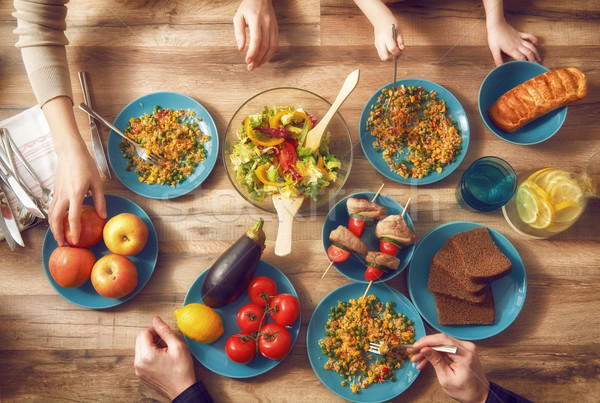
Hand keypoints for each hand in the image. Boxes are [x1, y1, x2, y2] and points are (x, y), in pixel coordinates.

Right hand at [43, 96, 105, 245]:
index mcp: (76, 193)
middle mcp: (63, 195)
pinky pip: (51, 207)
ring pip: (51, 214)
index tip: (76, 240)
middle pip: (56, 219)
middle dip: (58, 233)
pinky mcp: (54, 190)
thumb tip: (103, 215)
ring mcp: (57, 192)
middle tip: (63, 244)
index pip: (73, 217)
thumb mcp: (97, 183)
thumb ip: (100, 200)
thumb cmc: (85, 164)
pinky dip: (52, 217)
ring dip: (53, 227)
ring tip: (59, 236)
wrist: (70, 151)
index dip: (74, 230)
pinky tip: (57, 222)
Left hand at [134, 316, 196, 399]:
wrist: (182, 389)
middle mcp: (138, 363)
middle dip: (152, 337)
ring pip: (140, 348)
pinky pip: (141, 358)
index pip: (143, 333)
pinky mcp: (141, 374)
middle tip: (166, 342)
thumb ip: (165, 330)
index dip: (154, 329)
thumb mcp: (177, 346)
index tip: (164, 333)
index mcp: (146, 356)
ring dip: (151, 345)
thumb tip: (156, 319)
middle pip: (140, 339)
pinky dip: (150, 354)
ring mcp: (138, 370)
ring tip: (165, 351)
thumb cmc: (182, 370)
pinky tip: (162, 358)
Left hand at [233, 0, 278, 70]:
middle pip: (265, 45)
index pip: (257, 39)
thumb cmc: (247, 7)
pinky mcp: (276, 29)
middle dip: (258, 59)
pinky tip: (263, 58)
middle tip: (250, 67)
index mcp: (256, 19)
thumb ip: (239, 32)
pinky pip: (275, 44)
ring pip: (272, 47)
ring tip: (256, 65)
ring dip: (265, 58)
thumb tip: (240, 48)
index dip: (253, 52)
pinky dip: (270, 54)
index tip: (247, 61)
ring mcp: (273, 26)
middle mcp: (267, 23)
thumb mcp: (238, 17)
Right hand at [373, 19, 404, 60]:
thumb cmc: (391, 23)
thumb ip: (400, 40)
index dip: (398, 52)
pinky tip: (391, 49)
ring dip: (390, 57)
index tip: (402, 50)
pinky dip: (387, 54)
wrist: (380, 18)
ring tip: (395, 51)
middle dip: (393, 58)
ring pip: (383, 57)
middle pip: (385, 57)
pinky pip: (381, 54)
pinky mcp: (376, 45)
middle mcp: (380, 42)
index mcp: (387, 36)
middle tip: (398, 53)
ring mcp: (377, 44)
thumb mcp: (398, 30)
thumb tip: (402, 49)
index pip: (392, 49)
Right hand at [408, 333, 489, 402]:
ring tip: (417, 360)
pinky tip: (425, 361)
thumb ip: (435, 361)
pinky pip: (446, 348)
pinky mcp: (463, 350)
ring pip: (441, 344)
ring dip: (428, 350)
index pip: (442, 340)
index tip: (414, 346)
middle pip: (441, 340)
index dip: (426, 341)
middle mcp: (467, 347)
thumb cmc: (465, 390)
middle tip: (412, 353)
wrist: (479, 395)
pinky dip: (435, 353)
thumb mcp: (446, 378)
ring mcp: (466, 347)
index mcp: (465, 354)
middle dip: (425, 346)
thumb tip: (424, 349)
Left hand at [486, 20, 539, 65]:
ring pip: (531, 46)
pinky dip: (534, 40)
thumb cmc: (494, 37)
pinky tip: (536, 44)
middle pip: (528, 53)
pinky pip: (529, 36)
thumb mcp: (494, 50)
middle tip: (536, 66)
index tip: (529, 69)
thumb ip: (498, 59)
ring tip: (538, 58)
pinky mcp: (519, 34)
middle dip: (533, 60)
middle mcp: (518, 44)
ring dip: (536, 52)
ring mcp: (520, 39)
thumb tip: (499, 68)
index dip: (526, 64)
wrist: (496, 25)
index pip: (521, 58)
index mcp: (512, 49)